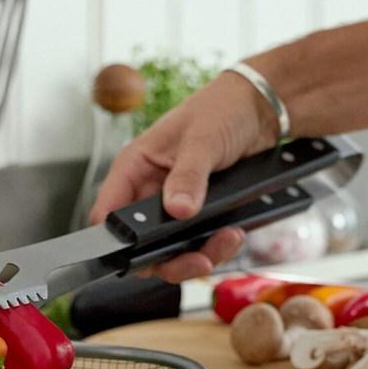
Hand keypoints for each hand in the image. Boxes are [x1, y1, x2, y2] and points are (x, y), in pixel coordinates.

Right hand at [88, 70, 280, 282]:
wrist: (259, 109)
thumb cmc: (221, 109)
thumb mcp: (202, 139)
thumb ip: (188, 176)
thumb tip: (177, 209)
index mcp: (135, 168)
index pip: (107, 213)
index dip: (116, 240)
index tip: (140, 254)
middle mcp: (150, 192)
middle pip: (141, 245)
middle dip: (169, 258)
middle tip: (197, 259)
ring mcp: (174, 207)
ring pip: (172, 252)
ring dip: (199, 255)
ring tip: (227, 239)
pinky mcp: (200, 216)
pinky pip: (199, 245)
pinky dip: (217, 248)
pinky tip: (234, 234)